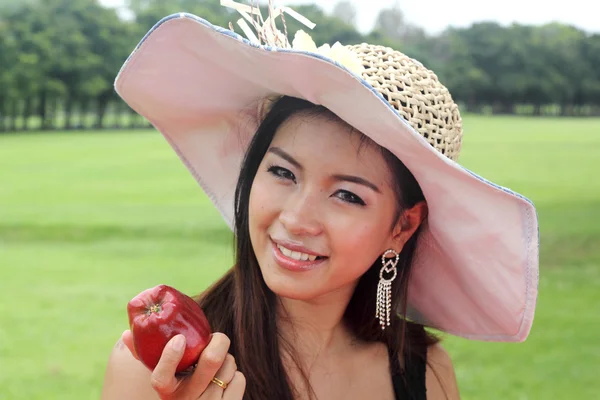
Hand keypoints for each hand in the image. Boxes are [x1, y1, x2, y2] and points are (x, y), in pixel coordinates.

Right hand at [122, 330, 245, 399]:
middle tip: (216, 339)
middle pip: (210, 361)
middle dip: (218, 342)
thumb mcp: (162, 378)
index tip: (178, 339)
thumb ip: (145, 356)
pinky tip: (226, 380)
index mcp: (166, 391)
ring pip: (228, 367)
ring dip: (227, 360)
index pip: (161, 376)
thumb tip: (126, 334)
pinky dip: (235, 375)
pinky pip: (239, 379)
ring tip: (218, 364)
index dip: (169, 357)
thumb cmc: (179, 390)